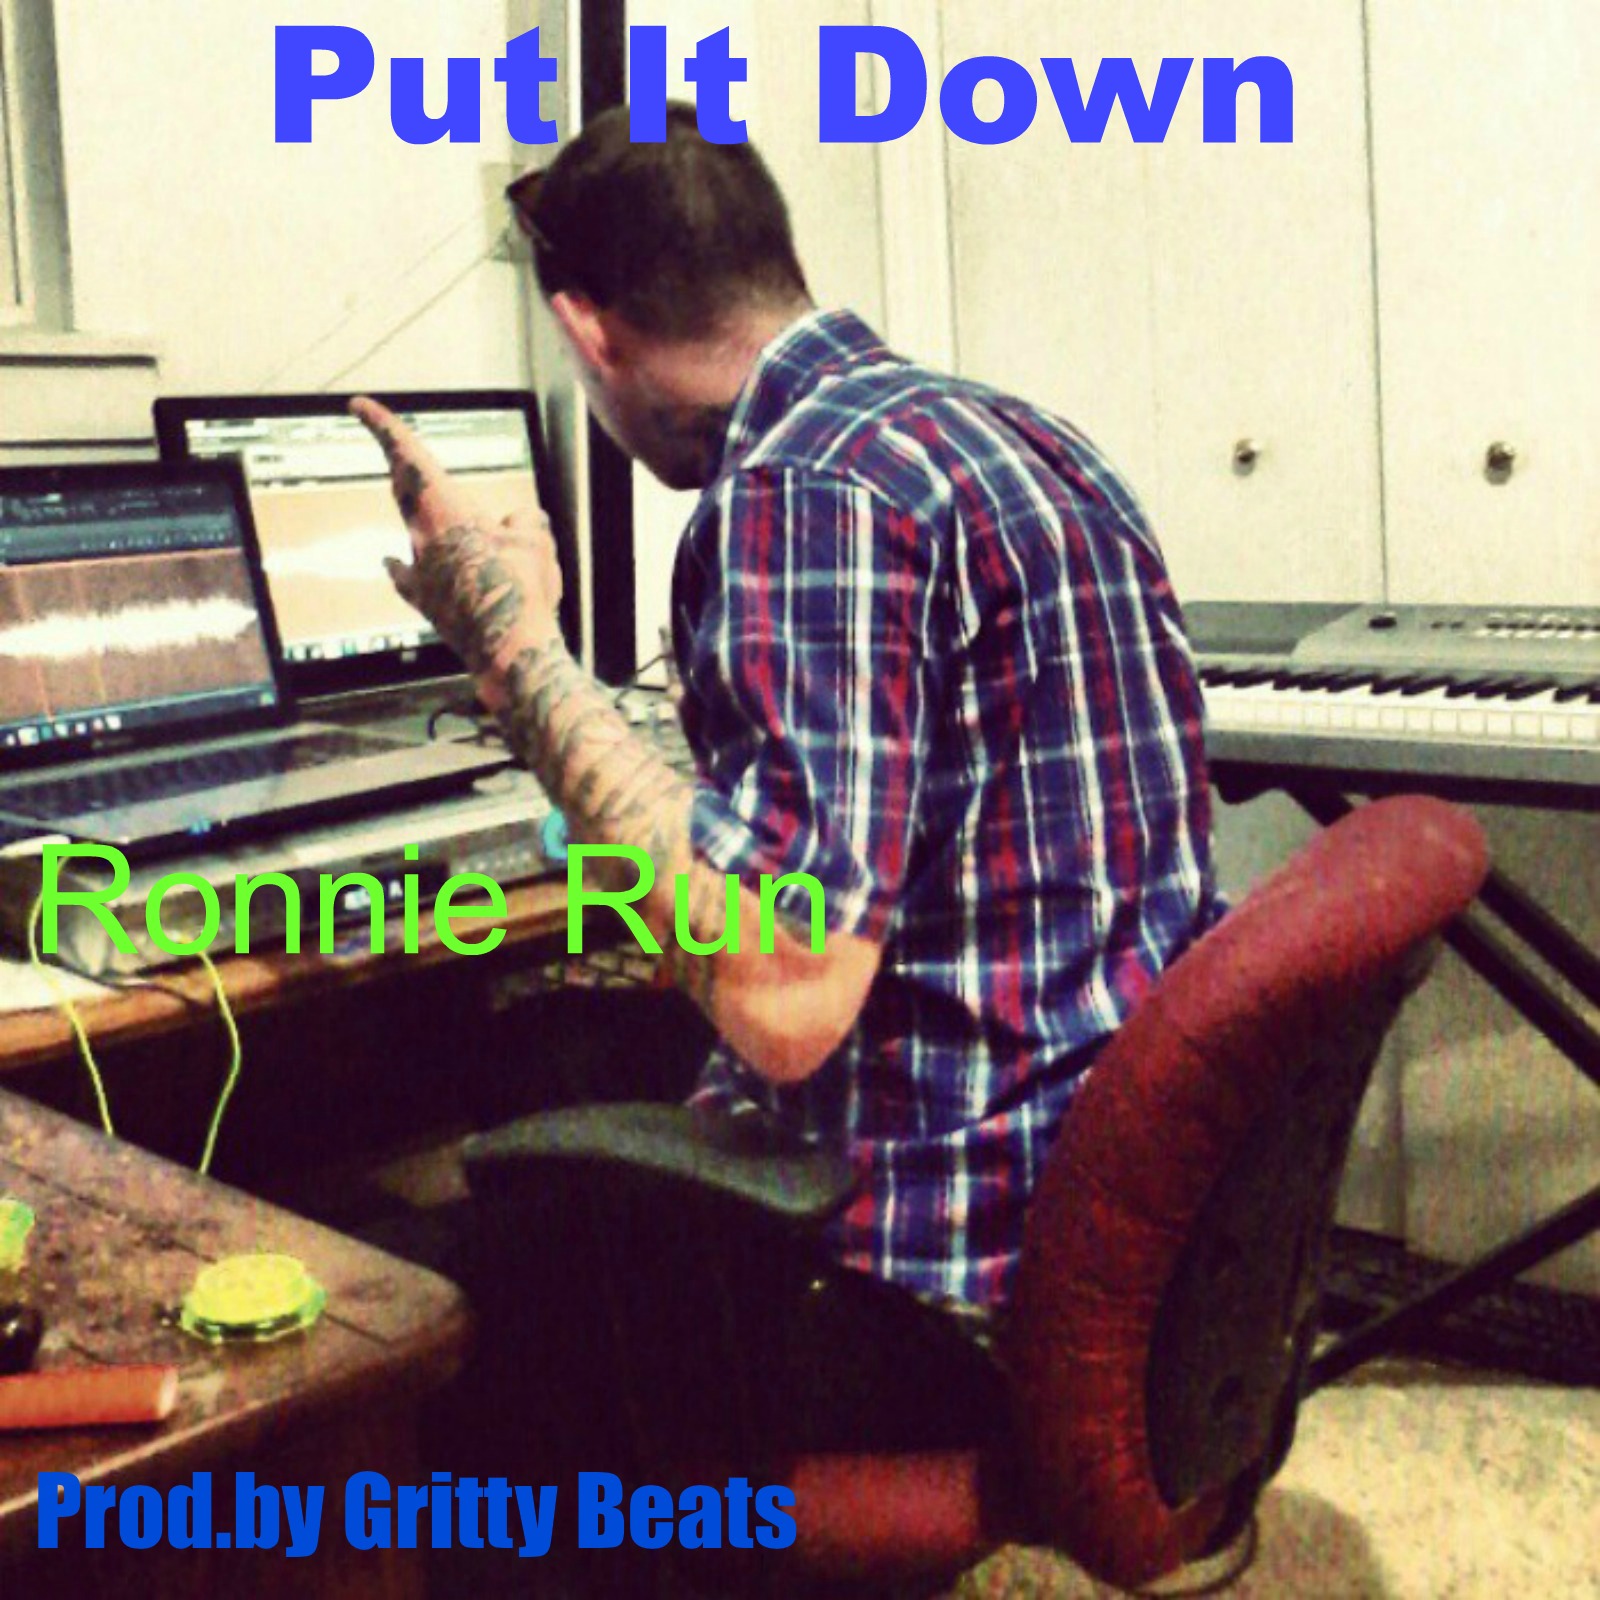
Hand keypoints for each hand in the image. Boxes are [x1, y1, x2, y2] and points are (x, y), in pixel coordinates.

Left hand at [350, 396, 563, 675]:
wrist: (510, 649)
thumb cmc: (521, 589)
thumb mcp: (537, 541)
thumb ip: (524, 521)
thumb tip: (516, 522)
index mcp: (444, 510)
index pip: (406, 455)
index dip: (382, 426)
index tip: (357, 405)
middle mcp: (422, 537)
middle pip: (404, 490)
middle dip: (405, 471)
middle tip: (399, 454)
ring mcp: (419, 573)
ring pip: (413, 532)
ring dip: (424, 520)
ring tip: (431, 513)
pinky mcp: (425, 603)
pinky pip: (409, 575)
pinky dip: (407, 565)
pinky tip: (399, 564)